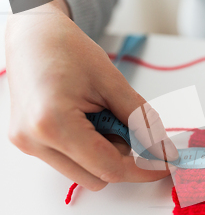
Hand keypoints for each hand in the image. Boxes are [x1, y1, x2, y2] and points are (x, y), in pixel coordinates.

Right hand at [6, 0, 176, 190]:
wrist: (33, 35)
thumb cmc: (68, 50)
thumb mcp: (114, 83)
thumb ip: (141, 121)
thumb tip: (163, 150)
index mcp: (53, 124)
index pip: (109, 167)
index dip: (144, 169)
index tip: (165, 164)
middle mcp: (34, 141)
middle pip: (97, 178)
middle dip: (122, 158)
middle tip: (127, 125)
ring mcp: (28, 145)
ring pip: (85, 174)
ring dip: (105, 155)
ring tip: (102, 117)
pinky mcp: (29, 143)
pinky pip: (71, 162)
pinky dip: (90, 149)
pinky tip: (89, 121)